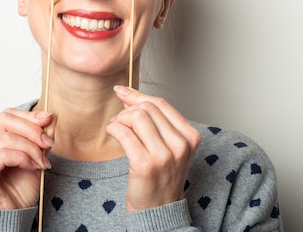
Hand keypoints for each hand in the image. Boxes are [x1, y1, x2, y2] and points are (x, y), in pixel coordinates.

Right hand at [0, 108, 54, 208]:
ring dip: (31, 148)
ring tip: (43, 162)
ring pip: (6, 138)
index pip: (6, 116)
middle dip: (31, 129)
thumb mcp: (36, 157)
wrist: (14, 218)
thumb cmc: (21, 191)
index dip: (29, 116)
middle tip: (48, 143)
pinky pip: (3, 154)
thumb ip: (39, 138)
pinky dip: (22, 158)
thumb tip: (50, 116)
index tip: (49, 120)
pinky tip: (33, 167)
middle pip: (4, 120)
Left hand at [106, 86, 200, 211]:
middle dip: (128, 109)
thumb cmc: (161, 177)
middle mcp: (181, 145)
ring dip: (120, 119)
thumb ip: (155, 122)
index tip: (123, 92)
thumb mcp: (168, 147)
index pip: (161, 104)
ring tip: (116, 128)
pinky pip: (125, 133)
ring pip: (137, 117)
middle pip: (148, 108)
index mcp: (190, 136)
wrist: (159, 211)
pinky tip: (112, 133)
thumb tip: (129, 95)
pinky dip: (114, 129)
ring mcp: (165, 155)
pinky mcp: (146, 165)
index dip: (138, 95)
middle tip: (119, 120)